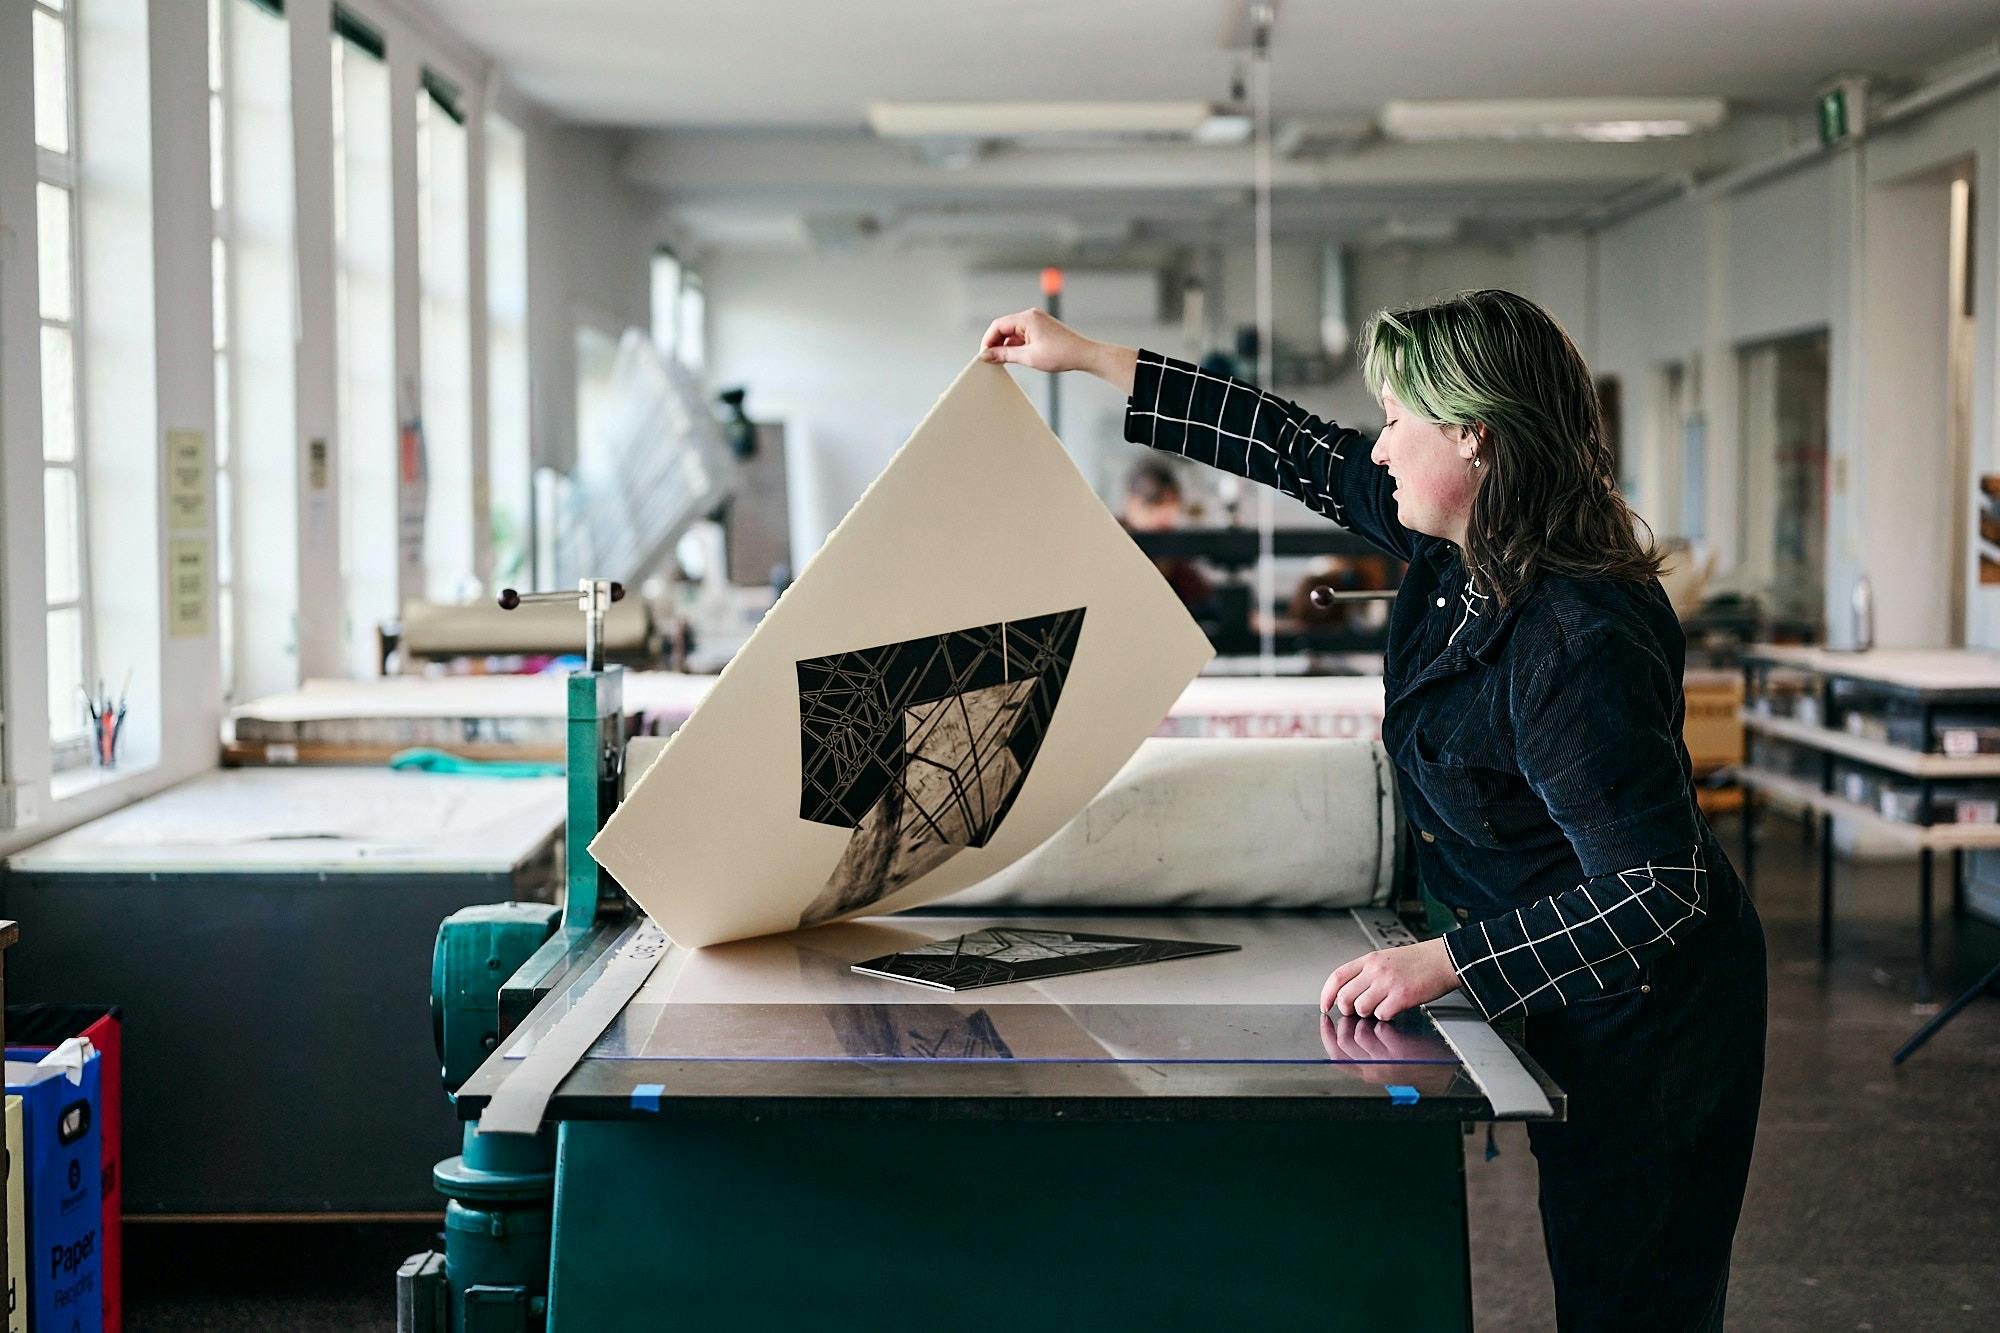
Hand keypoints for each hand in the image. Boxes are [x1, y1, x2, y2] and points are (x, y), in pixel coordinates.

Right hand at [979, 310, 1135, 389]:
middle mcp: (1031, 316)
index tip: (983, 355)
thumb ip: (1005, 355)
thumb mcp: (1028, 357)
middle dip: (995, 343)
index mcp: (1027, 318)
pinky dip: (1016, 345)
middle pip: (1004, 327)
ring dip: (1006, 345)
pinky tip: (1014, 357)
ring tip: (1002, 361)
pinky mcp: (1041, 329)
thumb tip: (988, 355)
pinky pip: (1022, 335)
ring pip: (1012, 332)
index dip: (988, 340)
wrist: (1084, 355)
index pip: (998, 325)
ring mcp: (1036, 321)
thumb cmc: (1061, 354)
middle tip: (990, 360)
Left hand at [1320, 937, 1459, 1022]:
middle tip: (1356, 1012)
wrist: (1444, 959)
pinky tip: (1394, 1009)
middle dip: (1347, 1010)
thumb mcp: (1386, 959)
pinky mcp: (1402, 996)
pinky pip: (1382, 1014)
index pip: (1337, 977)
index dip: (1327, 994)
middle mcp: (1376, 970)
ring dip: (1367, 1014)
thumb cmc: (1418, 961)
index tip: (1325, 1006)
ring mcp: (1388, 983)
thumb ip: (1367, 973)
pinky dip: (1385, 1016)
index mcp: (1369, 960)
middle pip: (1345, 996)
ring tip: (1379, 1008)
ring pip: (1361, 1008)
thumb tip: (1349, 994)